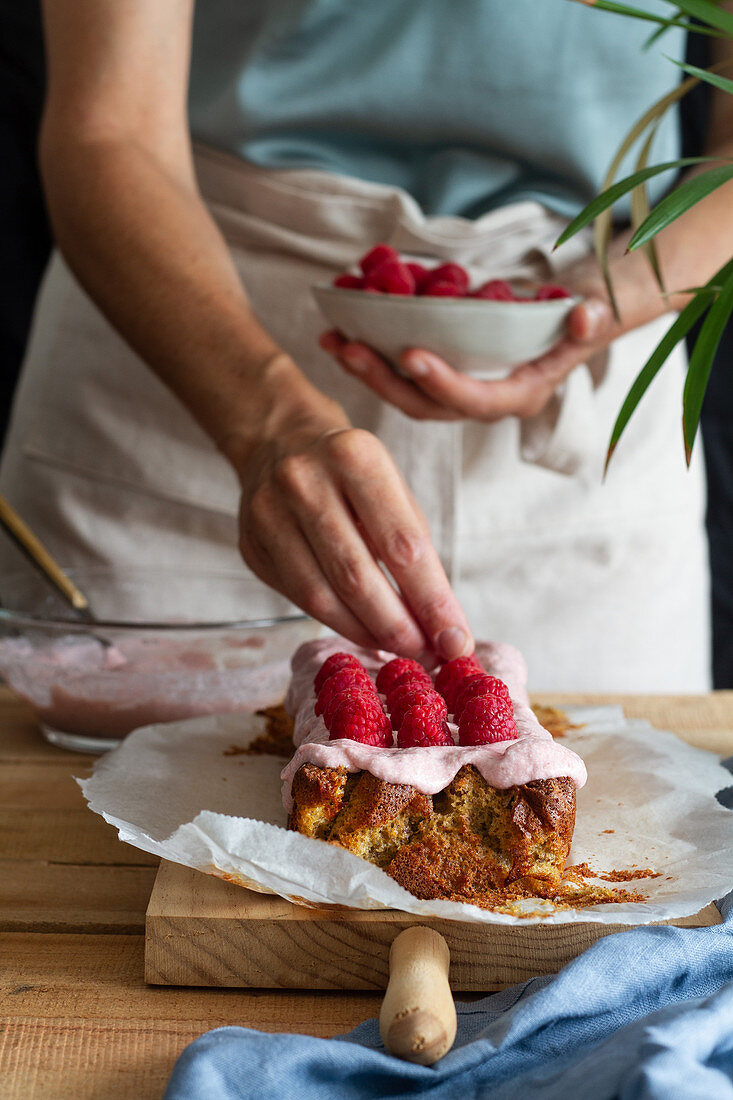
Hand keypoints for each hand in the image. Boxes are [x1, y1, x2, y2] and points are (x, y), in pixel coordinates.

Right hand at [227, 359, 472, 661]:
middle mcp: (304, 480)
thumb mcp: (395, 491)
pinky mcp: (250, 544)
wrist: (280, 441)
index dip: (432, 602)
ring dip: (367, 633)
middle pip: (358, 576)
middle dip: (399, 627)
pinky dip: (336, 622)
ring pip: (321, 596)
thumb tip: (443, 627)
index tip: (456, 641)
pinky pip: (297, 598)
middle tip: (427, 656)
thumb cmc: (354, 474)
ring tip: (400, 649)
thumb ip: (417, 553)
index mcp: (355, 456)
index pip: (402, 545)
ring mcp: (268, 513)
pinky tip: (363, 631)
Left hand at [320, 251, 663, 423]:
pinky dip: (371, 352)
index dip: (442, 382)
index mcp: (521, 393)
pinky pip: (401, 371)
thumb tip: (585, 317)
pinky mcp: (443, 371)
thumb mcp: (599, 306)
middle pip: (427, 404)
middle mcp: (485, 399)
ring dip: (366, 369)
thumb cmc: (589, 306)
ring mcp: (461, 388)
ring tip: (333, 340)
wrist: (579, 308)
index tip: (410, 355)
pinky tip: (340, 329)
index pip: (476, 399)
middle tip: (350, 348)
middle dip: (385, 380)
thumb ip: (593, 316)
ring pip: (406, 393)